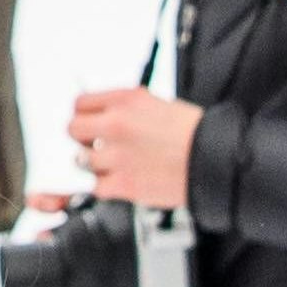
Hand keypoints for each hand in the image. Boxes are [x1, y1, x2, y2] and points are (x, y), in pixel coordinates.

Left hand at [67, 86, 202, 209]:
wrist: (214, 160)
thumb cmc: (193, 133)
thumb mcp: (155, 103)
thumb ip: (124, 108)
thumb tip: (102, 114)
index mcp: (125, 100)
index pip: (80, 103)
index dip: (84, 116)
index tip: (90, 124)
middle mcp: (117, 124)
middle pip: (72, 129)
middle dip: (83, 140)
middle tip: (96, 146)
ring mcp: (118, 155)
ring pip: (82, 161)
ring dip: (96, 165)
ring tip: (116, 166)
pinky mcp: (124, 183)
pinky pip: (97, 186)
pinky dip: (106, 187)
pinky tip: (122, 181)